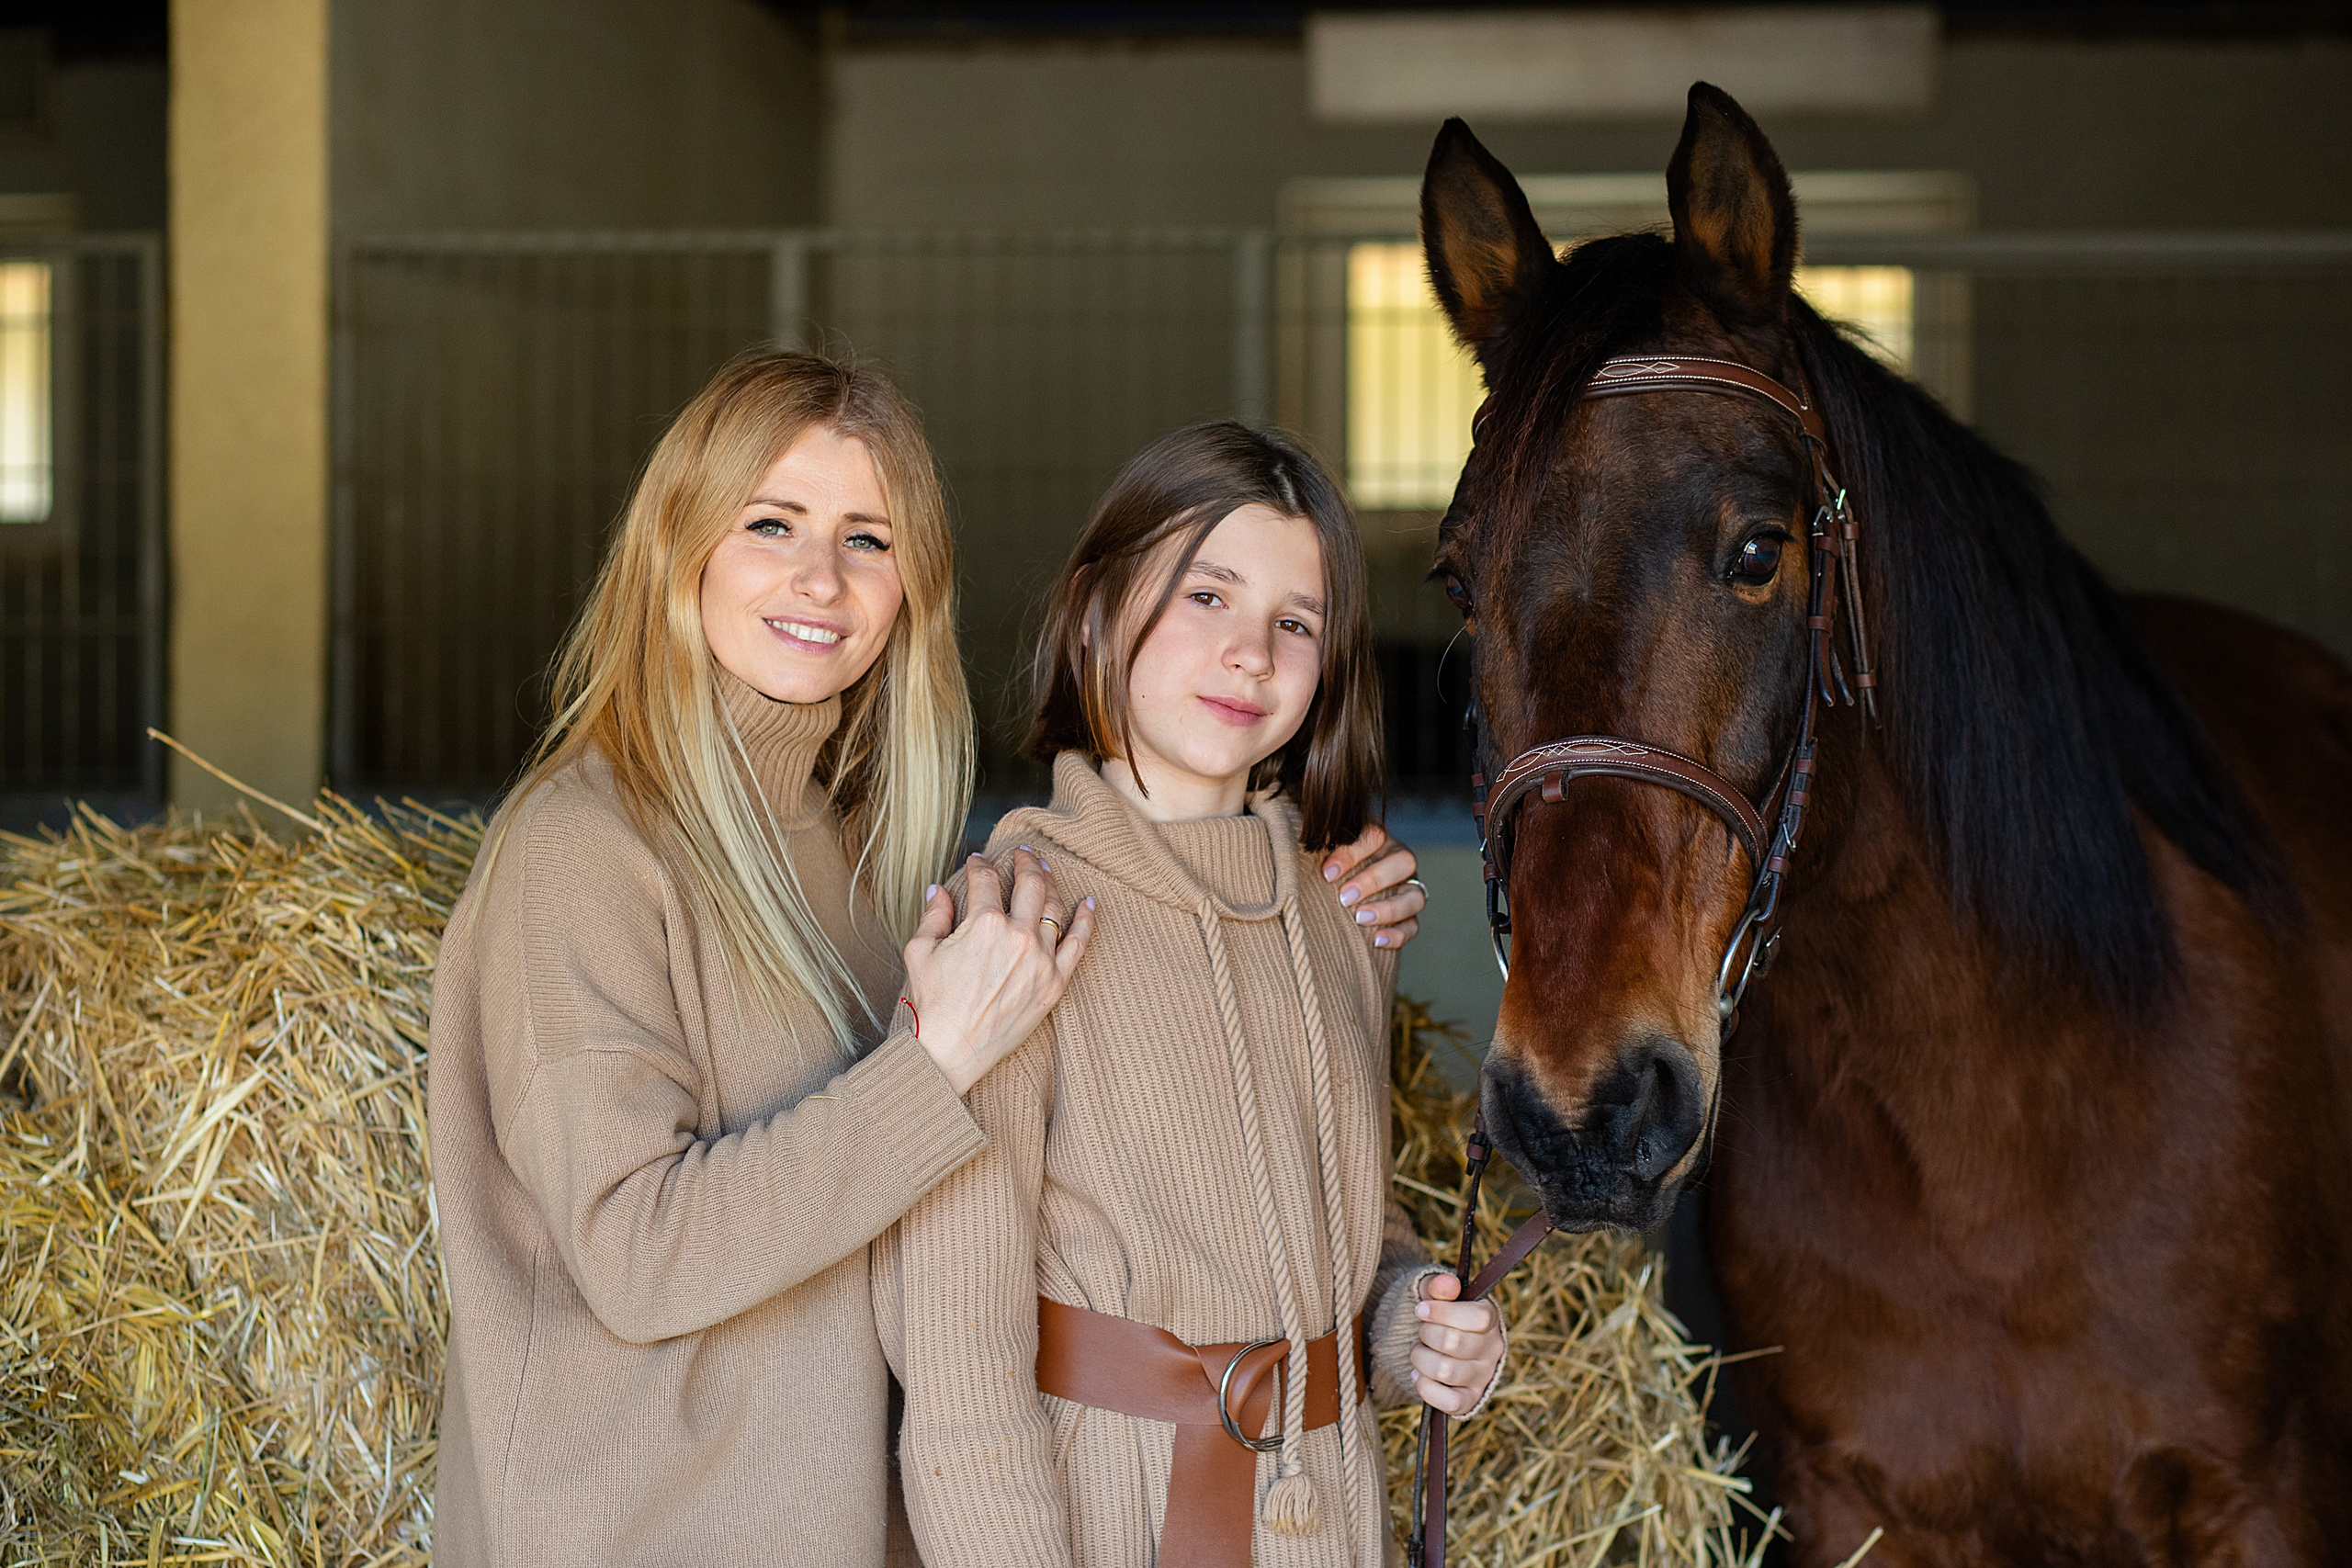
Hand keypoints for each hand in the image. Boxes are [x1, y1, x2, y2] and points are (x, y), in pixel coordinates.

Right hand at [902, 848, 1094, 1094]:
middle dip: (1026, 863)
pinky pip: (1078, 944)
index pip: (986, 881)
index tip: (978, 861)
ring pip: (1054, 908)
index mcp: (983, 924)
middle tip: (1023, 854)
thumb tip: (938, 889)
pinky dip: (1086, 920)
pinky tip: (1089, 903)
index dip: (981, 865)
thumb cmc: (932, 1004)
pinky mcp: (1055, 983)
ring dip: (1051, 884)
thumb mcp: (920, 951)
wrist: (950, 1052)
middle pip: (1030, 885)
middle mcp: (1017, 937)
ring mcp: (1041, 960)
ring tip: (1047, 872)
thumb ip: (934, 915)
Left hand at [1321, 824, 1424, 949]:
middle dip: (1373, 880)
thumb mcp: (1323, 852)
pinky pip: (1412, 926)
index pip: (1374, 836)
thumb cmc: (1325, 868)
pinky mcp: (1408, 916)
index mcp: (1378, 839)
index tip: (1327, 873)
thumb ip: (1317, 848)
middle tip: (1345, 897)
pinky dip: (1397, 934)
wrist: (1333, 896)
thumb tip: (1298, 850)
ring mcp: (1408, 889)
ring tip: (1360, 918)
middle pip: (1404, 861)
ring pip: (1415, 896)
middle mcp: (1398, 861)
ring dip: (1389, 908)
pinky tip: (1376, 940)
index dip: (1352, 854)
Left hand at [1408, 1270, 1503, 1415]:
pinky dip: (1425, 1388)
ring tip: (1419, 1351)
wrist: (1438, 1344)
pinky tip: (1419, 1375)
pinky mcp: (1470, 1400)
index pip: (1478, 1317)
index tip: (1421, 1309)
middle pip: (1454, 1343)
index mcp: (1489, 1318)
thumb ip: (1438, 1286)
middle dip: (1425, 1334)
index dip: (1443, 1313)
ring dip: (1420, 1358)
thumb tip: (1446, 1284)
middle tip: (1421, 1332)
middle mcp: (1492, 1349)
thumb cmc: (1439, 1315)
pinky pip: (1449, 1403)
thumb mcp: (1436, 1295)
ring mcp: (1483, 1376)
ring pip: (1445, 1371)